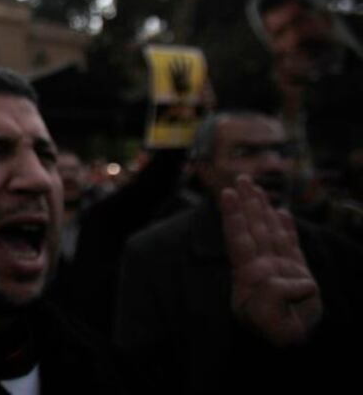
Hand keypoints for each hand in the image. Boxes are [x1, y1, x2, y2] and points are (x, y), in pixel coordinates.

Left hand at [220, 175, 321, 345]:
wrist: (293, 344)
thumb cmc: (276, 333)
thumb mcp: (268, 320)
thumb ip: (273, 298)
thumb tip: (295, 280)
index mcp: (249, 275)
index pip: (239, 239)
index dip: (233, 217)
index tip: (226, 194)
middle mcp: (262, 266)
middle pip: (253, 228)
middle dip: (246, 203)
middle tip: (241, 179)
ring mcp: (279, 266)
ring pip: (270, 231)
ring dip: (262, 209)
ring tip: (256, 188)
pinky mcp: (298, 271)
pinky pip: (291, 244)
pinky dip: (286, 228)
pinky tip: (282, 212)